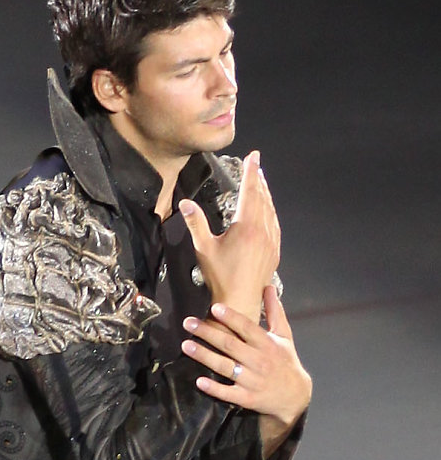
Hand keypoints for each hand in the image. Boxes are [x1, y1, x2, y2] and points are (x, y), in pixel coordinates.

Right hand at [179, 150, 279, 322]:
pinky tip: (268, 212)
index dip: (251, 172)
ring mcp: (271, 242)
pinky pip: (274, 225)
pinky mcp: (274, 252)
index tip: (254, 156)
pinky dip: (271, 212)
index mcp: (246, 226)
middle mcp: (263, 231)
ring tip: (261, 183)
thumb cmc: (220, 277)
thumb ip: (196, 223)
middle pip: (263, 198)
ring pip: (271, 211)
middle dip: (259, 180)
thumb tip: (184, 203)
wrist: (240, 302)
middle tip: (256, 165)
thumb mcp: (203, 248)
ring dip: (266, 194)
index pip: (250, 191)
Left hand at [181, 286, 311, 454]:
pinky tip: (199, 381)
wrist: (295, 396)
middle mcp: (259, 361)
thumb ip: (275, 311)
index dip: (231, 317)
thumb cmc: (286, 362)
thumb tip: (269, 287)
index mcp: (267, 344)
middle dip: (208, 333)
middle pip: (230, 345)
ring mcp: (252, 380)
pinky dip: (214, 388)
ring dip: (204, 356)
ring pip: (225, 367)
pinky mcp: (247, 398)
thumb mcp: (284, 335)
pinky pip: (228, 393)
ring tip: (186, 345)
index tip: (215, 308)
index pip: (247, 328)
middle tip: (188, 323)